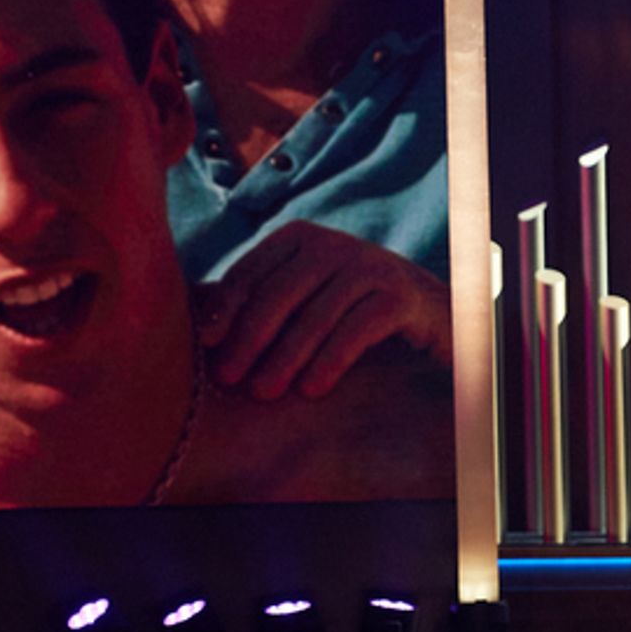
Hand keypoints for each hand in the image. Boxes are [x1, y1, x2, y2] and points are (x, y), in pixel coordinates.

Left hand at [196, 222, 451, 401]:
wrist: (430, 313)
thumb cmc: (349, 311)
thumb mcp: (304, 298)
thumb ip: (262, 302)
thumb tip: (200, 332)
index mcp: (299, 239)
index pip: (251, 271)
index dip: (224, 309)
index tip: (205, 346)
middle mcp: (334, 244)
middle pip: (280, 293)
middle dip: (250, 339)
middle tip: (229, 379)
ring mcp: (370, 267)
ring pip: (315, 315)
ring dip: (285, 358)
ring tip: (265, 393)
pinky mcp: (401, 296)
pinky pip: (357, 329)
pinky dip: (330, 361)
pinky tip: (312, 390)